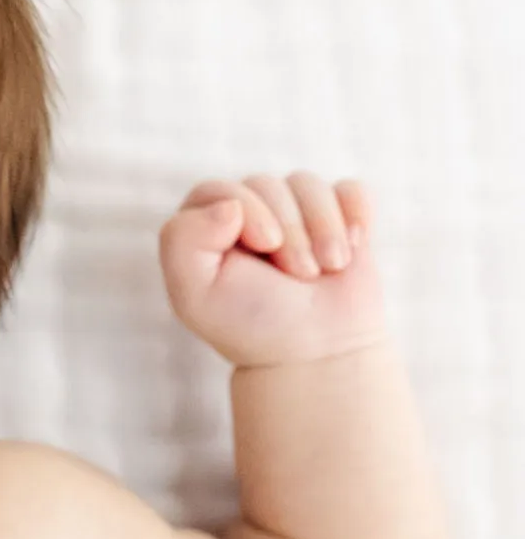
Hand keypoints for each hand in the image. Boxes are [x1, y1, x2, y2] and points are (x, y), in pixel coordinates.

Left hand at [159, 173, 388, 369]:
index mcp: (204, 227)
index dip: (249, 211)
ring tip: (328, 267)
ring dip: (325, 227)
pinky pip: (350, 189)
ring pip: (309, 185)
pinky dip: (356, 211)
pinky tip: (354, 244)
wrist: (316, 353)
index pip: (218, 190)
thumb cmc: (251, 324)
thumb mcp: (195, 293)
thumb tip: (229, 204)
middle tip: (300, 274)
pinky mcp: (338, 218)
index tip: (267, 247)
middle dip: (291, 231)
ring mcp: (294, 213)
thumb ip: (183, 240)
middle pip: (268, 184)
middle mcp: (248, 212)